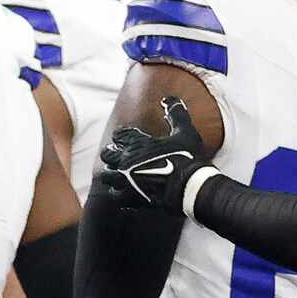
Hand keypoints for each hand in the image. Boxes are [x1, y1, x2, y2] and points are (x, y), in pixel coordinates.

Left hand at [95, 95, 210, 218]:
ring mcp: (126, 181)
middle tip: (118, 156)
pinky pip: (116, 197)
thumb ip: (176, 114)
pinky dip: (120, 195)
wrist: (190, 188)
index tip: (124, 138)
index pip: (119, 135)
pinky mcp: (130, 198)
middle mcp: (127, 161)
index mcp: (138, 143)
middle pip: (107, 154)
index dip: (121, 136)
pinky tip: (126, 194)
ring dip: (112, 175)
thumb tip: (167, 99)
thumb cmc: (188, 158)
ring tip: (119, 176)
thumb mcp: (185, 132)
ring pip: (106, 177)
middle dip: (112, 154)